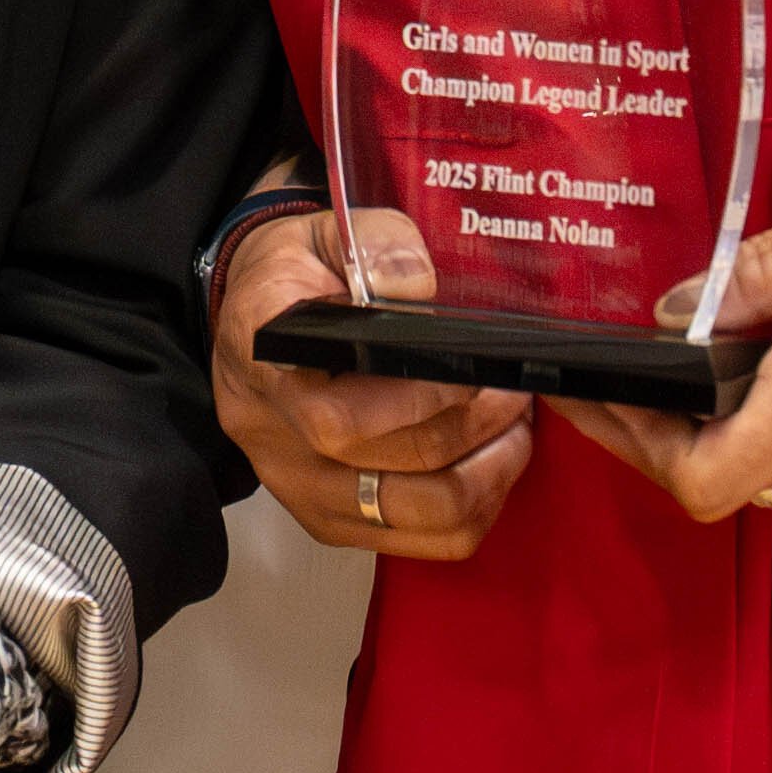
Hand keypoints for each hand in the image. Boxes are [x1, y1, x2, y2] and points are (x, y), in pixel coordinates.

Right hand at [206, 195, 538, 560]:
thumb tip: (420, 288)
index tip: (471, 368)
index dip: (418, 401)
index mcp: (261, 356)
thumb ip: (377, 246)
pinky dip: (475, 508)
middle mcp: (270, 435)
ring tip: (512, 426)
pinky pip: (422, 541)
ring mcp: (297, 487)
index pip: (335, 416)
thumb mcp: (330, 231)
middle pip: (387, 466)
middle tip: (513, 389)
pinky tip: (490, 462)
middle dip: (473, 428)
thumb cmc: (301, 275)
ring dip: (485, 474)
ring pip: (415, 513)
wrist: (258, 316)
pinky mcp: (329, 519)